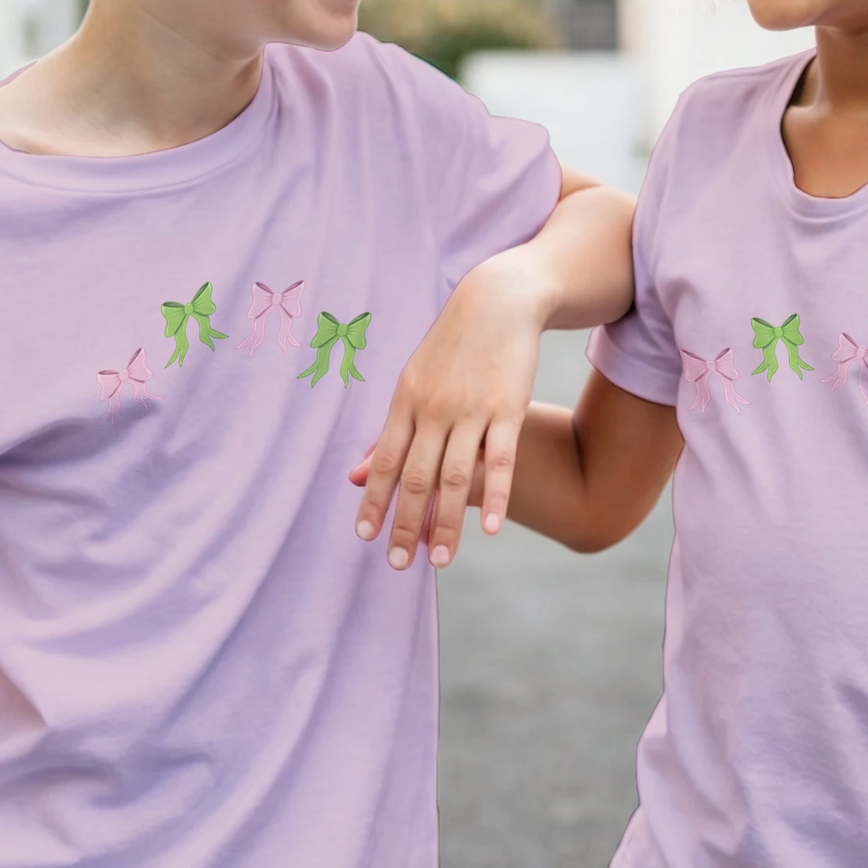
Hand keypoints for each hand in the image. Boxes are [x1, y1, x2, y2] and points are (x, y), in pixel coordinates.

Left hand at [350, 254, 546, 568]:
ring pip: (457, 476)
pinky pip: (502, 460)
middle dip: (406, 524)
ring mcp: (473, 410)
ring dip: (447, 522)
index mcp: (406, 402)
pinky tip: (492, 528)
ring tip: (440, 561)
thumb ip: (390, 432)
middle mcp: (435, 408)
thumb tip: (358, 475)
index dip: (374, 500)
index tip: (365, 537)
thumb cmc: (451, 348)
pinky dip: (496, 495)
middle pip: (418, 476)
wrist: (497, 301)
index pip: (386, 461)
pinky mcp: (509, 408)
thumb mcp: (413, 383)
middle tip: (399, 565)